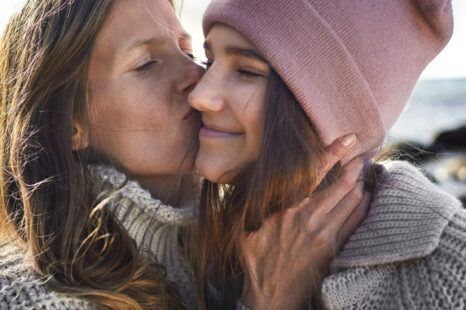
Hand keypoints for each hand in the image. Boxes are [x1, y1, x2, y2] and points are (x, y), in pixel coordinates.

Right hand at [239, 134, 370, 309]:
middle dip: (357, 164)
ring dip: (362, 182)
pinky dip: (364, 204)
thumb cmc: (254, 257)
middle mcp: (310, 218)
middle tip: (364, 152)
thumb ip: (253, 199)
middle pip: (344, 184)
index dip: (335, 152)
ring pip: (354, 199)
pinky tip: (365, 195)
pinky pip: (357, 220)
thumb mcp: (244, 225)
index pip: (316, 172)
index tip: (350, 138)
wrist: (269, 295)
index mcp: (287, 208)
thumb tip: (256, 174)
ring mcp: (325, 234)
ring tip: (365, 170)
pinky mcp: (334, 248)